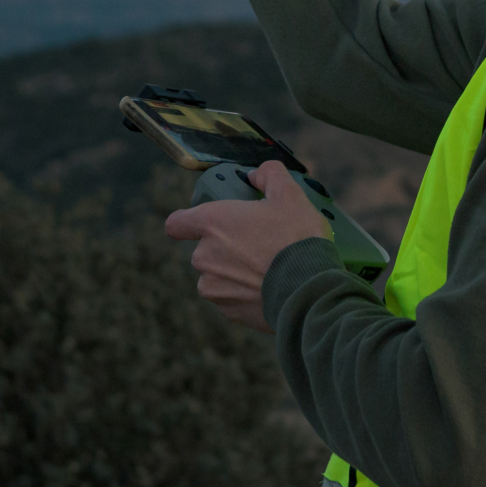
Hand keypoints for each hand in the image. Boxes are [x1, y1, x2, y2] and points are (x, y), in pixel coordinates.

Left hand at [163, 160, 331, 330]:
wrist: (309, 289)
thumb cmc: (296, 238)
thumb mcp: (290, 194)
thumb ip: (269, 175)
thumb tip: (258, 174)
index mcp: (212, 223)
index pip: (176, 223)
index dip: (188, 221)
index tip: (207, 222)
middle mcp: (204, 256)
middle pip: (205, 249)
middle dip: (227, 246)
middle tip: (258, 241)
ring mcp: (214, 287)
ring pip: (218, 275)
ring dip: (236, 271)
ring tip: (267, 267)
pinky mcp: (228, 311)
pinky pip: (232, 297)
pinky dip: (246, 292)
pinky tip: (270, 286)